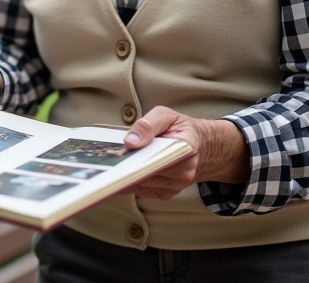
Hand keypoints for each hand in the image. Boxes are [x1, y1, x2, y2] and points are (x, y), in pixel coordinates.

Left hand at [121, 107, 247, 200]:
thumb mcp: (166, 116)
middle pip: (147, 173)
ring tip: (114, 162)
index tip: (119, 156)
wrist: (199, 147)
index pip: (158, 156)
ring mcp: (176, 185)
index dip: (137, 157)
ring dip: (127, 174)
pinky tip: (124, 171)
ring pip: (142, 183)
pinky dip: (131, 181)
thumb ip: (148, 124)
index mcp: (186, 148)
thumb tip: (130, 141)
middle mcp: (184, 171)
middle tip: (109, 158)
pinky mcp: (167, 193)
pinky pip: (143, 190)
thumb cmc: (180, 130)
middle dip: (127, 166)